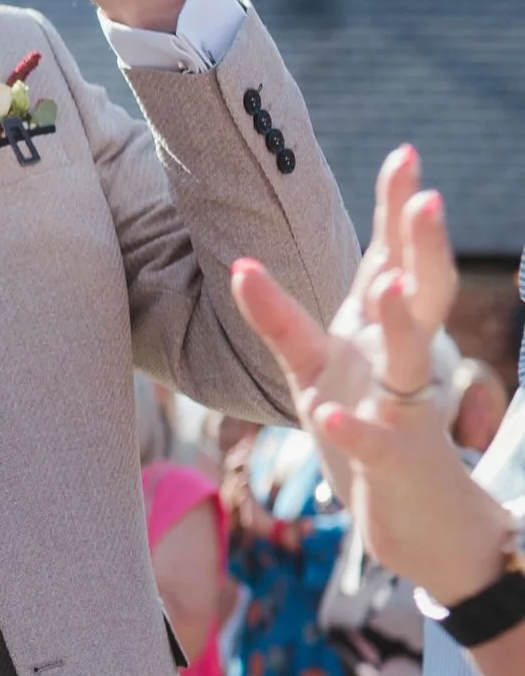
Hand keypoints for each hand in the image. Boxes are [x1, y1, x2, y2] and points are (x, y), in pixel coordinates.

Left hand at [231, 150, 510, 606]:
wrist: (417, 523)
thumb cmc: (372, 432)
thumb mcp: (326, 369)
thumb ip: (292, 319)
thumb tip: (249, 263)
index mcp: (386, 336)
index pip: (395, 262)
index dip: (397, 211)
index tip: (405, 152)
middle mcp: (401, 364)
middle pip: (419, 294)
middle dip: (421, 246)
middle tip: (426, 194)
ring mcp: (402, 410)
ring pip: (408, 360)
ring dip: (399, 324)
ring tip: (387, 288)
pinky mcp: (391, 462)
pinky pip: (372, 441)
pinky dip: (352, 427)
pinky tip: (330, 412)